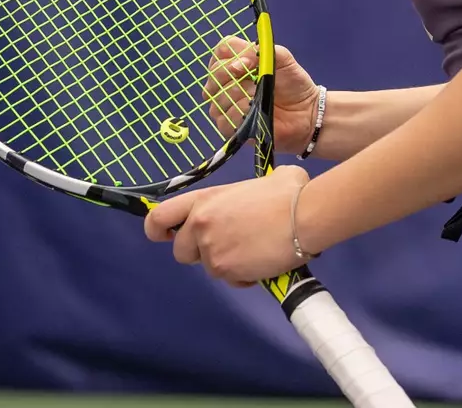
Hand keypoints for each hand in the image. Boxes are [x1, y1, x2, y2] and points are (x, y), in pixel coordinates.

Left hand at [143, 165, 311, 286]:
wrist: (304, 216)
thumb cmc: (288, 192)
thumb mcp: (262, 181)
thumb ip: (245, 192)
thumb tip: (266, 191)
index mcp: (204, 200)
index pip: (159, 218)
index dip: (157, 230)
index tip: (167, 235)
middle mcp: (200, 227)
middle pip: (181, 252)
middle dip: (200, 252)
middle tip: (228, 243)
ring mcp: (213, 252)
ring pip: (210, 267)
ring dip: (227, 263)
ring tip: (254, 250)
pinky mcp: (228, 272)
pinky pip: (231, 280)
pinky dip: (244, 276)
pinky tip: (262, 263)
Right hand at [205, 38, 319, 149]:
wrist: (305, 112)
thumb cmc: (293, 84)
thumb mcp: (283, 58)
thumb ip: (262, 51)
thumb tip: (238, 64)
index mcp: (237, 61)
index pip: (222, 51)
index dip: (232, 55)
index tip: (249, 62)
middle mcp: (226, 82)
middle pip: (215, 74)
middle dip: (236, 77)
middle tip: (255, 82)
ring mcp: (225, 104)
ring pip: (220, 97)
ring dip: (243, 97)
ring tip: (260, 99)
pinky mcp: (228, 126)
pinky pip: (225, 118)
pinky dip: (242, 115)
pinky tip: (255, 114)